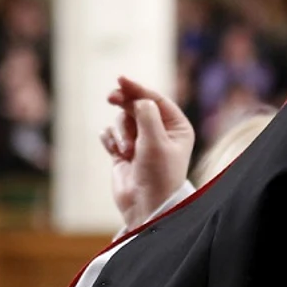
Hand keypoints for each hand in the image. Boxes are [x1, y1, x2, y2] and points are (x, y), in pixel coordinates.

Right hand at [100, 77, 194, 229]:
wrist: (146, 207)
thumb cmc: (158, 174)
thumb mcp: (156, 140)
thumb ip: (146, 113)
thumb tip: (137, 98)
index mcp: (176, 127)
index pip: (155, 99)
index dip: (137, 88)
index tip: (121, 79)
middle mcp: (159, 132)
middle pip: (136, 106)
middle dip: (124, 104)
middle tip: (111, 97)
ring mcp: (141, 143)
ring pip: (122, 121)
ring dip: (121, 133)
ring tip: (126, 151)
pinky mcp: (123, 154)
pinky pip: (111, 136)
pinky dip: (110, 140)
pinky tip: (115, 151)